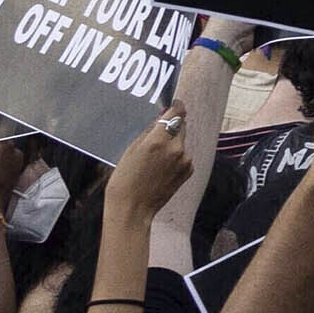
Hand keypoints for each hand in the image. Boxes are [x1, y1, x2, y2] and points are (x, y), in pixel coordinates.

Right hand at [98, 108, 196, 255]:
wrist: (133, 209)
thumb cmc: (124, 180)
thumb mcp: (130, 150)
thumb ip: (149, 133)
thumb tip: (160, 120)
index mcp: (159, 141)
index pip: (176, 114)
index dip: (177, 107)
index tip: (176, 103)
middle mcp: (176, 148)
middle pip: (180, 127)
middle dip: (172, 127)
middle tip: (158, 135)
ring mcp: (185, 160)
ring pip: (182, 142)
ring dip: (174, 144)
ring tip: (155, 159)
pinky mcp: (189, 171)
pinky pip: (184, 156)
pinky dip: (176, 157)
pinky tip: (161, 169)